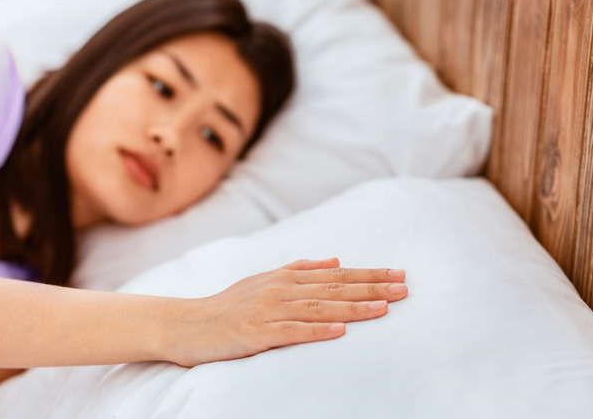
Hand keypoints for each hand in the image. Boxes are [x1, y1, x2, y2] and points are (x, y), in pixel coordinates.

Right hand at [166, 258, 406, 366]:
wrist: (187, 325)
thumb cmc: (229, 305)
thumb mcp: (264, 280)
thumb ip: (300, 268)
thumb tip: (335, 259)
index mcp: (285, 277)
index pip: (336, 275)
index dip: (369, 274)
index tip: (398, 274)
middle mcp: (280, 289)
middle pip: (334, 287)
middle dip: (372, 287)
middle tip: (405, 288)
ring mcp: (268, 310)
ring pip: (319, 307)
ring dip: (353, 307)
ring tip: (384, 308)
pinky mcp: (256, 333)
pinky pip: (291, 331)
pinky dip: (317, 330)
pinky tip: (340, 330)